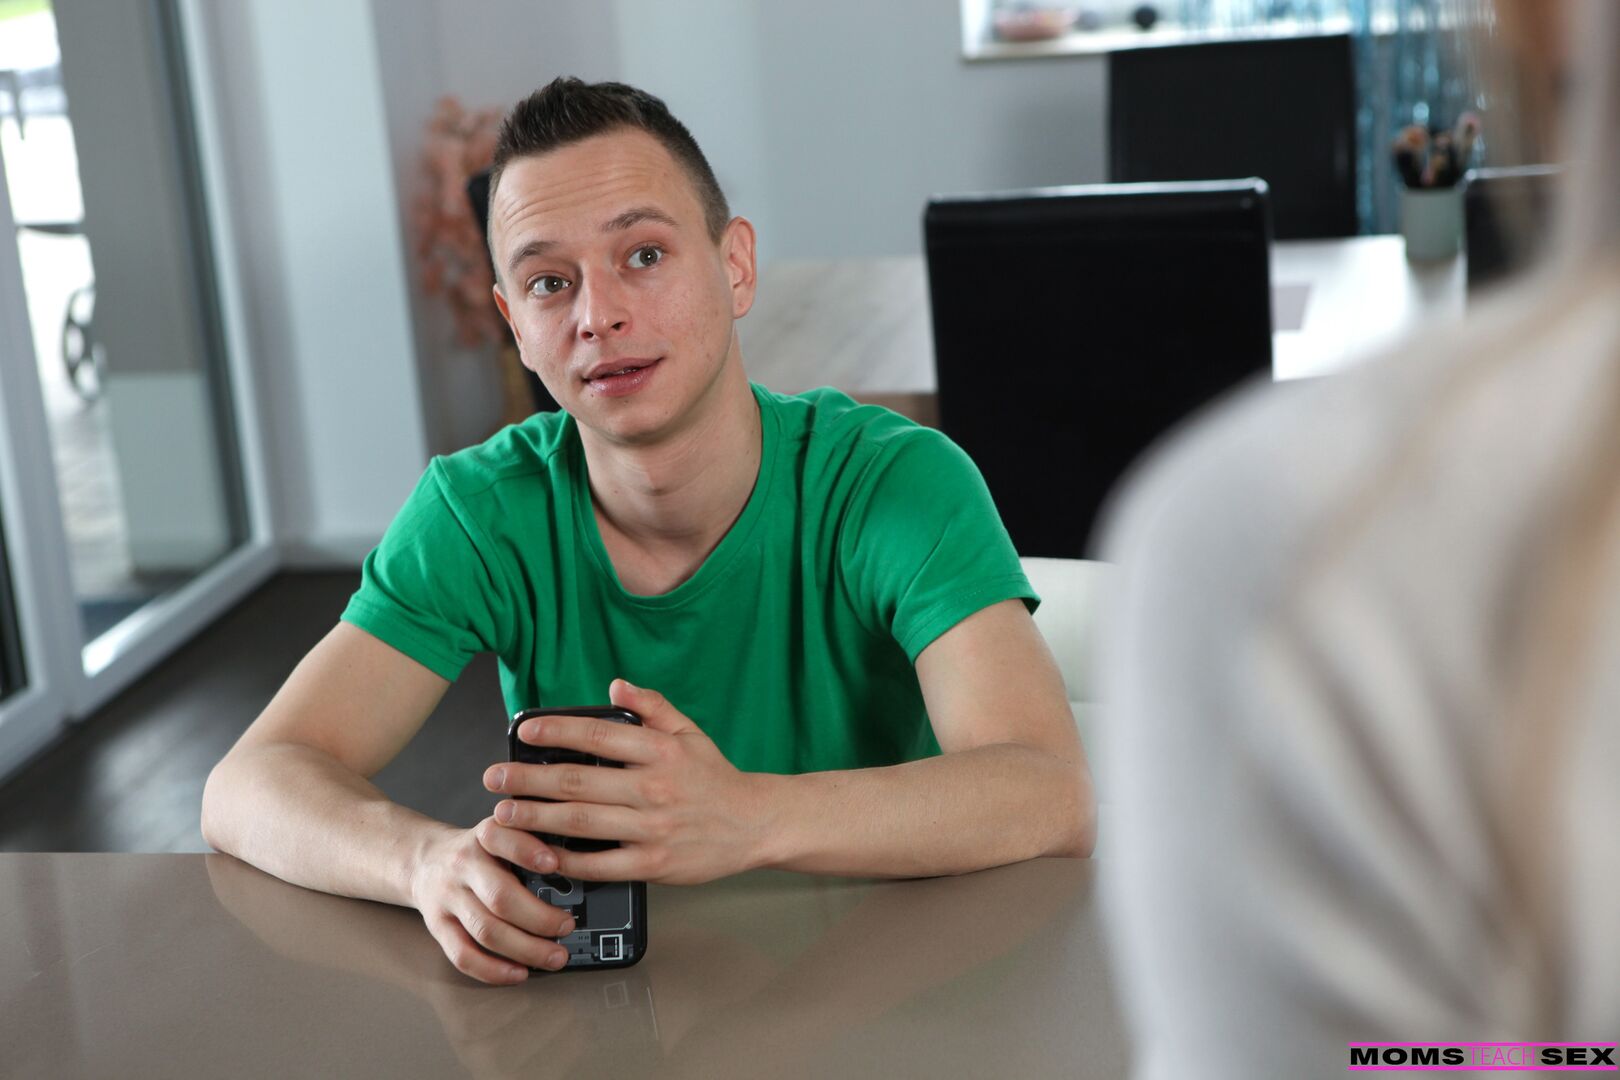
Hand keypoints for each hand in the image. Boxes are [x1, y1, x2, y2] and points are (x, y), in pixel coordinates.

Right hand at [408, 819, 576, 983]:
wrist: (424, 860)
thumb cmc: (477, 850)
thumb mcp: (501, 832)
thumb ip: (531, 842)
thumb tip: (577, 862)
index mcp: (483, 837)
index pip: (502, 839)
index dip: (527, 851)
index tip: (554, 863)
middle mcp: (463, 866)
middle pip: (500, 897)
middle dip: (540, 918)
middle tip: (567, 927)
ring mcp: (448, 899)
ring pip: (486, 930)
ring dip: (526, 949)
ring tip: (555, 956)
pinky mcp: (438, 927)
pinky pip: (463, 955)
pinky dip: (493, 970)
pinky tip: (519, 973)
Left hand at [484, 679, 769, 885]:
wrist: (755, 824)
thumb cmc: (715, 778)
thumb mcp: (689, 732)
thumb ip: (652, 707)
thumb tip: (615, 686)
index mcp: (660, 751)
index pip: (598, 736)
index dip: (556, 732)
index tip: (524, 732)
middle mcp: (654, 787)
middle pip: (578, 782)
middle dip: (528, 780)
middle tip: (494, 779)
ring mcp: (653, 828)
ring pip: (581, 823)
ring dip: (536, 818)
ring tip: (504, 814)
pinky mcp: (654, 864)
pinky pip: (602, 864)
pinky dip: (569, 860)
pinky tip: (543, 853)